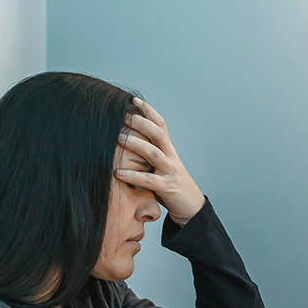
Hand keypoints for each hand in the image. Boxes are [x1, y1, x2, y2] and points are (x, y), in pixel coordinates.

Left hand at [115, 97, 205, 224]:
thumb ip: (147, 155)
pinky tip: (117, 172)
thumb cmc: (170, 186)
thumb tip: (125, 144)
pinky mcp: (167, 187)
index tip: (133, 100)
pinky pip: (148, 179)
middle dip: (140, 122)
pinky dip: (132, 175)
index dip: (148, 111)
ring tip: (117, 138)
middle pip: (158, 133)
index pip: (161, 124)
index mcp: (169, 150)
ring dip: (135, 144)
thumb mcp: (160, 166)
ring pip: (153, 152)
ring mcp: (170, 171)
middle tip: (122, 115)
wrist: (191, 208)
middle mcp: (171, 157)